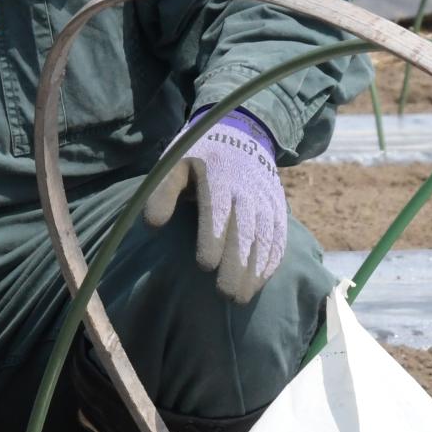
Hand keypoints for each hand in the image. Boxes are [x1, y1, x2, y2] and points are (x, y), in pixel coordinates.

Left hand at [144, 109, 287, 303]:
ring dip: (255, 269)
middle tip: (226, 294)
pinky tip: (260, 281)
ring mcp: (266, 200)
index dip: (213, 238)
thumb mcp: (174, 164)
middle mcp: (247, 189)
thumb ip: (162, 193)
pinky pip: (278, 237)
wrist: (242, 135)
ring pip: (264, 238)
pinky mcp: (278, 209)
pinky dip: (271, 260)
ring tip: (241, 297)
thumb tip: (152, 224)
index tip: (204, 266)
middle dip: (236, 264)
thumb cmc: (199, 156)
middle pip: (244, 231)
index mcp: (219, 176)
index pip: (218, 210)